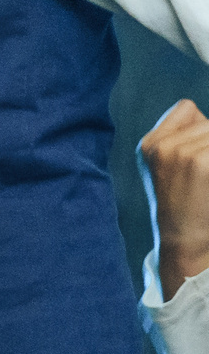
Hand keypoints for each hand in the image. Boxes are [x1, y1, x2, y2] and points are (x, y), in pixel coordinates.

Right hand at [143, 99, 208, 299]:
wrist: (187, 244)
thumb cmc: (188, 209)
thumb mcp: (171, 169)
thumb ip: (185, 139)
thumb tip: (206, 122)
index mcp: (150, 145)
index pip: (187, 109)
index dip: (202, 130)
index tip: (200, 164)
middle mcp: (160, 144)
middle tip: (204, 177)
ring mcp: (179, 151)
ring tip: (206, 184)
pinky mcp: (199, 160)